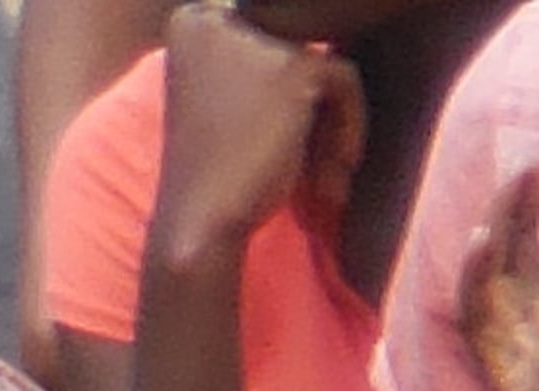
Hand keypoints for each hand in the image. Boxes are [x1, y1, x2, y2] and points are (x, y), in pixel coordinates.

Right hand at [152, 2, 362, 262]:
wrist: (197, 222)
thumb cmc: (215, 172)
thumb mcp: (231, 98)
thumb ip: (261, 62)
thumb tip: (318, 40)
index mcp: (192, 24)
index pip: (270, 36)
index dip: (285, 94)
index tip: (284, 143)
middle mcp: (214, 20)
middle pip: (298, 48)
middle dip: (311, 111)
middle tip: (310, 170)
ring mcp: (253, 39)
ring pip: (323, 65)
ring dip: (329, 124)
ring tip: (320, 177)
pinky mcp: (289, 65)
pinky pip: (344, 79)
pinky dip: (347, 126)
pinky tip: (332, 170)